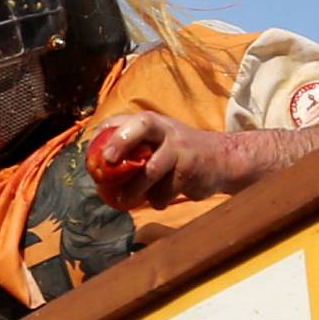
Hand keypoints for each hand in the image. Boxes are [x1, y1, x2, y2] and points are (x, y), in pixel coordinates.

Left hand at [89, 114, 244, 211]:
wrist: (223, 159)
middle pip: (143, 125)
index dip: (109, 132)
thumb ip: (134, 146)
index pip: (127, 118)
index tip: (96, 152)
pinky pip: (167, 190)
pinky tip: (159, 200)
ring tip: (123, 201)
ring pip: (151, 169)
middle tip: (107, 162)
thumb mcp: (160, 141)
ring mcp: (181, 149)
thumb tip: (96, 164)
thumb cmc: (180, 153)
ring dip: (135, 189)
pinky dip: (158, 200)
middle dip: (122, 140)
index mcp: (155, 122)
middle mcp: (167, 130)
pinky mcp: (191, 170)